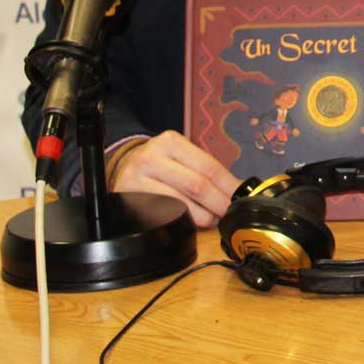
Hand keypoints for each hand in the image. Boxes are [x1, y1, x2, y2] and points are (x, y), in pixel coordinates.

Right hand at [106, 131, 239, 228]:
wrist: (123, 167)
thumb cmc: (161, 163)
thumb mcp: (180, 156)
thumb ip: (205, 169)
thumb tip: (236, 189)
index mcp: (171, 142)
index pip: (208, 167)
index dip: (228, 186)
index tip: (241, 198)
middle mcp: (151, 158)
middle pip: (196, 186)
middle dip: (218, 203)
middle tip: (230, 214)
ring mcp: (137, 180)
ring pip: (180, 203)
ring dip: (202, 216)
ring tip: (213, 219)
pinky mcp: (128, 200)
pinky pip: (162, 215)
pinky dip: (182, 220)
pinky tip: (190, 221)